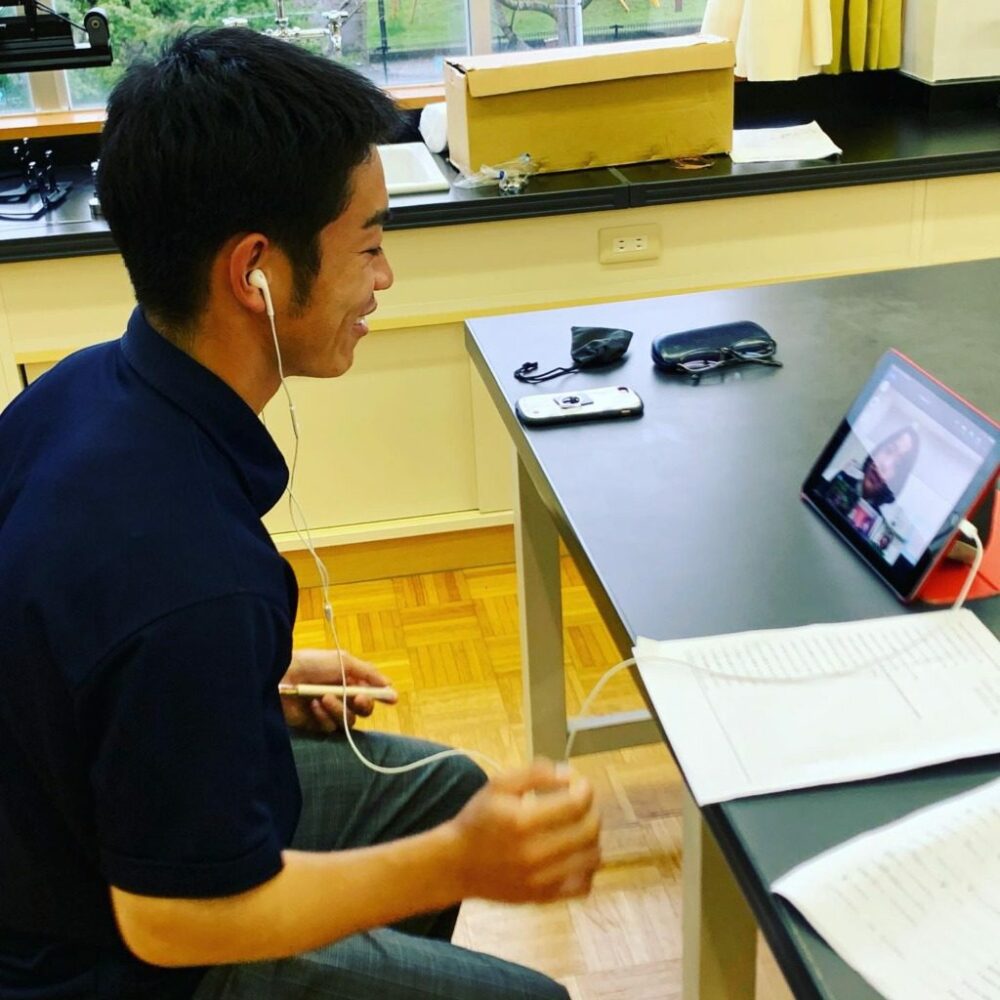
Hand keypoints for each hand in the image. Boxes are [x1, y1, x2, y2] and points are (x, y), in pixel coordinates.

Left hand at [280, 648, 396, 733]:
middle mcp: (341, 697)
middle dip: (363, 705)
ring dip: (339, 710)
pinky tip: (313, 705)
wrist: (280, 676)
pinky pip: (330, 728)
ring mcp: (328, 712)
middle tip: (356, 698)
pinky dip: (324, 717)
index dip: (382, 696)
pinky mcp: (315, 724)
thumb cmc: (310, 663)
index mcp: (348, 680)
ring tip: (324, 697)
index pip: (371, 691)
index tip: (391, 699)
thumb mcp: (342, 660)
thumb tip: (390, 684)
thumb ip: (367, 672)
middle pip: (364, 710)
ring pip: (348, 721)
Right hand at [448, 759, 600, 903]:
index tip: (581, 784)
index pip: (575, 804)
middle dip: (593, 810)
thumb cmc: (478, 820)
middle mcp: (534, 853)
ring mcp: (540, 880)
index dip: (585, 790)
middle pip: (588, 830)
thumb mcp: (498, 785)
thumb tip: (570, 774)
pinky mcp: (543, 898)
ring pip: (591, 858)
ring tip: (580, 826)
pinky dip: (587, 869)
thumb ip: (534, 773)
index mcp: (522, 821)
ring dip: (592, 837)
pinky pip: (583, 886)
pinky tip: (576, 855)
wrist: (456, 864)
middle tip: (583, 804)